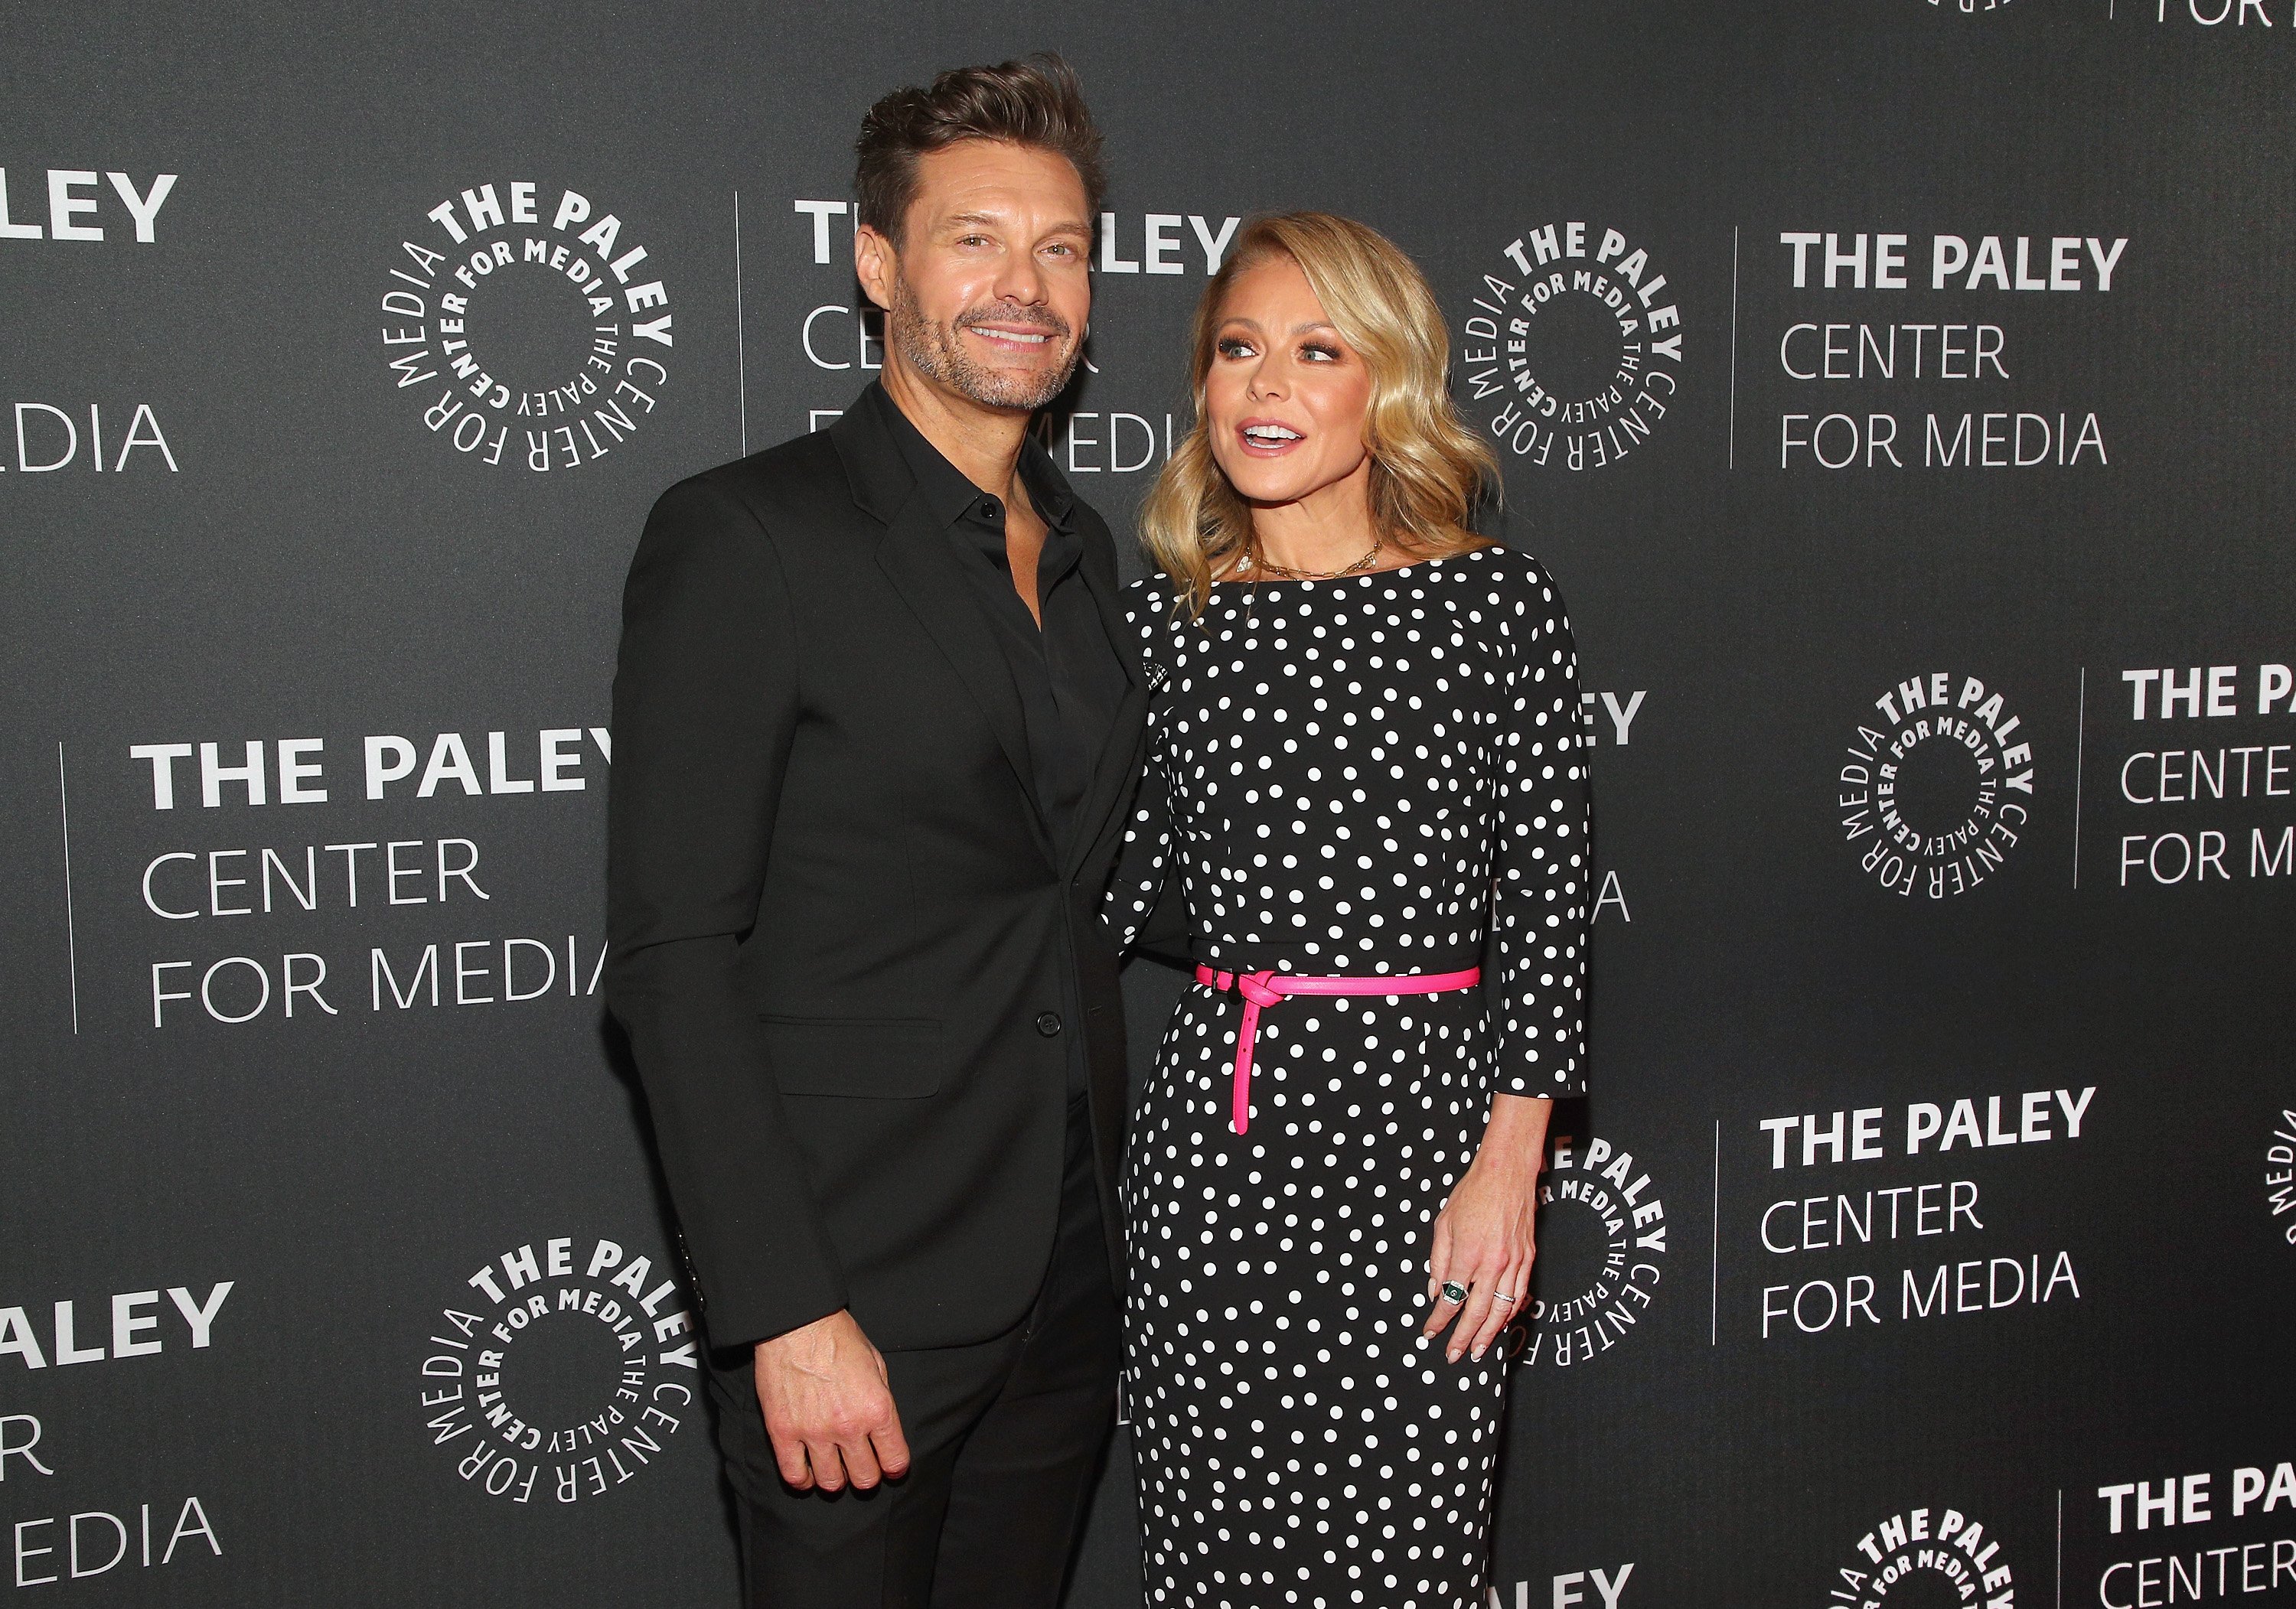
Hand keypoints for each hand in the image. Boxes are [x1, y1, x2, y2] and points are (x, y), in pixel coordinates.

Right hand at [752, 1309, 910, 1491]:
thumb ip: (880, 1400)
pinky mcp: (782, 1432)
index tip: (890, 1466)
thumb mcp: (876, 1363)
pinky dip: (802, 1480)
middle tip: (860, 1466)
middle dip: (866, 1476)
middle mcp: (848, 1426)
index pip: (895, 1460)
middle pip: (864, 1478)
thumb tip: (881, 1428)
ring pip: (830, 1483)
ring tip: (833, 1468)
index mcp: (876, 1408)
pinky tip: (807, 1474)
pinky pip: (793, 1474)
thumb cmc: (838, 1336)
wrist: (797, 1322)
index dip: (894, 1467)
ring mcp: (814, 1432)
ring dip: (835, 1479)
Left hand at [1422, 1094, 1550, 1362]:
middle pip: (1477, 1312)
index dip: (1439, 1320)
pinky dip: (1511, 1312)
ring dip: (1489, 1334)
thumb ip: (1438, 1261)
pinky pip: (1520, 1293)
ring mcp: (1514, 1262)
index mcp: (1467, 1253)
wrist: (1507, 1172)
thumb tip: (1436, 1291)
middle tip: (1455, 1355)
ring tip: (1479, 1350)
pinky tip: (1502, 1323)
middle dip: (1464, 1338)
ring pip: (1502, 1309)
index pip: (1450, 1298)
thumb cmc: (1472, 1193)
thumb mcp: (1444, 1223)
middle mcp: (1492, 1262)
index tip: (1430, 1333)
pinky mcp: (1528, 1257)